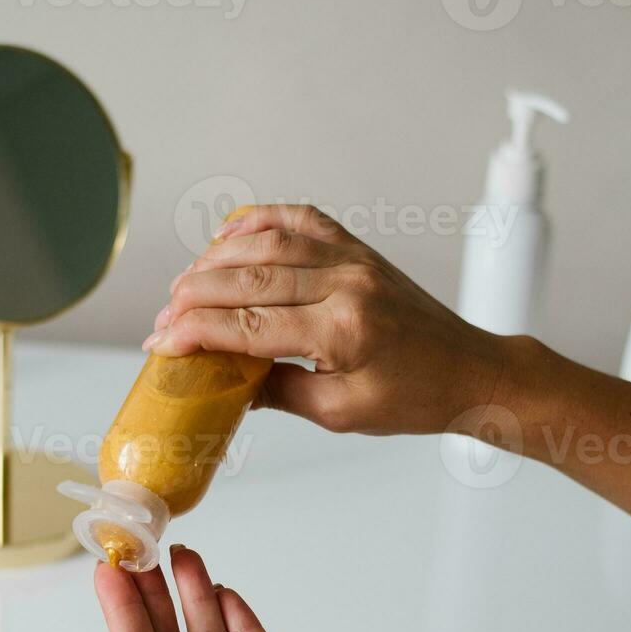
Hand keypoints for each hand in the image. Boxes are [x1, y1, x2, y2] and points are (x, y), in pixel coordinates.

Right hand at [144, 204, 507, 436]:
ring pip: (267, 240)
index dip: (195, 334)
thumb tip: (221, 380)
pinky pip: (300, 218)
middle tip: (162, 318)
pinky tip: (227, 234)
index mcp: (343, 331)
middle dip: (193, 296)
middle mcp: (347, 283)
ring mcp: (353, 258)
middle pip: (248, 276)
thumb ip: (278, 391)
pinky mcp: (358, 247)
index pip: (249, 326)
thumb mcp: (341, 413)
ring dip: (216, 258)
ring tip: (184, 285)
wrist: (469, 372)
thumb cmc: (414, 399)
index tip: (161, 344)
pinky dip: (258, 220)